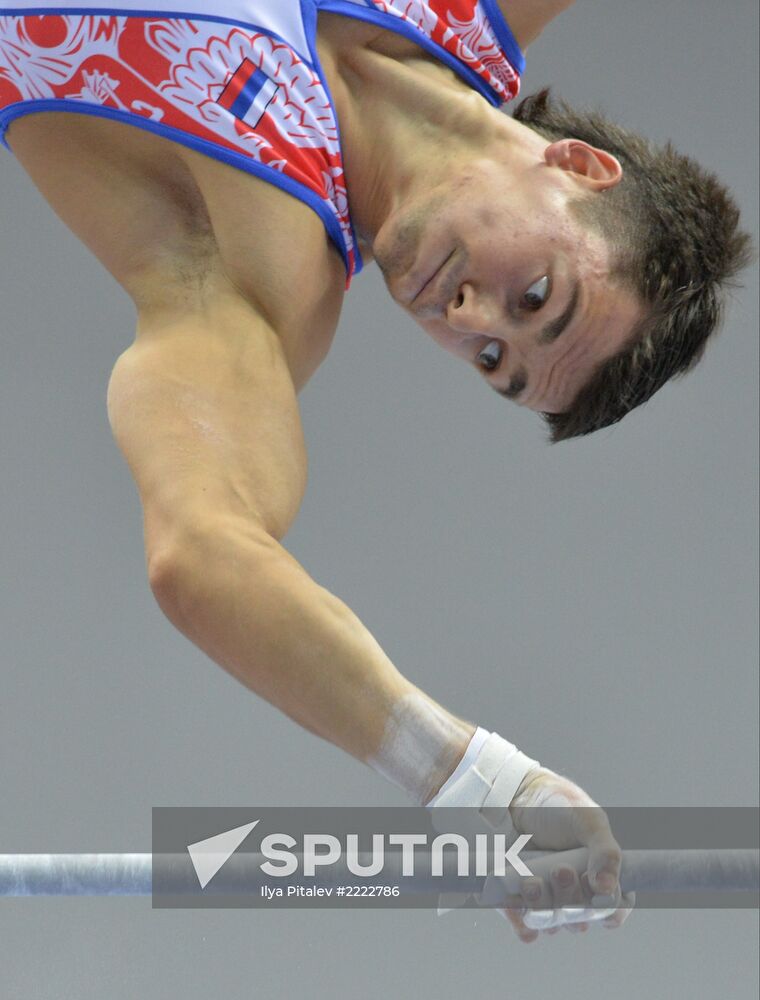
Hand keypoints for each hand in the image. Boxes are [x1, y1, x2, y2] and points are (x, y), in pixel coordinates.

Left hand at [502, 766, 634, 942]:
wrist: (514, 795)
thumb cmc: (557, 805)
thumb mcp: (589, 821)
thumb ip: (605, 852)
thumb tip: (606, 890)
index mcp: (601, 876)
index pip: (613, 910)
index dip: (606, 909)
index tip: (594, 891)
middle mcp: (576, 894)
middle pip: (579, 919)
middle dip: (570, 899)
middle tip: (560, 869)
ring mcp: (548, 900)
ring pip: (552, 923)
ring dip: (543, 908)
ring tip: (531, 881)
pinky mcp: (521, 903)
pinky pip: (525, 928)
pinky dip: (522, 922)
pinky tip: (517, 904)